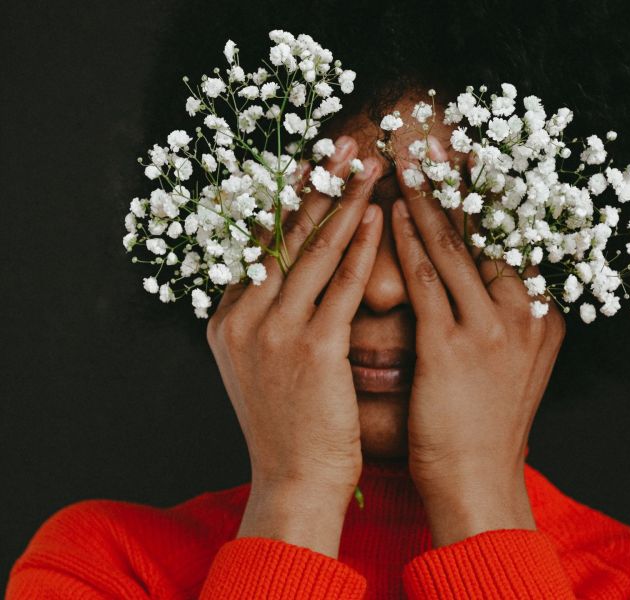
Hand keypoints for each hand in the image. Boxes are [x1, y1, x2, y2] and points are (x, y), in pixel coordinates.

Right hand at [206, 137, 382, 557]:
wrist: (294, 481)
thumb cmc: (288, 426)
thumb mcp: (261, 365)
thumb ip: (267, 319)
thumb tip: (292, 276)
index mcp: (226, 319)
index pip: (256, 244)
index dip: (285, 199)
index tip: (310, 164)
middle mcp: (241, 318)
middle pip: (282, 235)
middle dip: (315, 186)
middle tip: (342, 145)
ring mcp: (273, 332)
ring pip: (312, 251)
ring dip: (343, 203)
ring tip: (366, 167)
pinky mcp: (312, 349)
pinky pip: (341, 285)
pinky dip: (360, 247)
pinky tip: (377, 216)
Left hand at [391, 136, 565, 547]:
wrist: (478, 480)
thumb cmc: (485, 423)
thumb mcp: (513, 363)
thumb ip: (507, 317)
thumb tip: (486, 276)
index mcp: (544, 314)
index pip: (516, 239)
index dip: (493, 196)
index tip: (472, 158)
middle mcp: (527, 313)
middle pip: (490, 231)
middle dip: (459, 185)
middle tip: (436, 143)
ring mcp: (493, 328)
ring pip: (456, 247)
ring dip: (427, 201)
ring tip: (407, 164)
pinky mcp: (453, 346)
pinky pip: (426, 279)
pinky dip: (408, 241)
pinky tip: (391, 214)